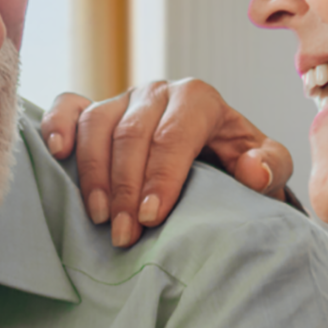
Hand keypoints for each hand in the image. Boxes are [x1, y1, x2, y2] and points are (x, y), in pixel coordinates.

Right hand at [41, 80, 293, 246]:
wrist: (214, 157)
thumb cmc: (237, 165)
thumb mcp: (268, 167)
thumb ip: (271, 166)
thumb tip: (252, 170)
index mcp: (198, 99)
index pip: (174, 134)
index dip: (161, 176)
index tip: (153, 218)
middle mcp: (157, 92)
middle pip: (131, 133)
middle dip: (126, 189)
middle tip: (125, 235)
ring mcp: (122, 99)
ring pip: (97, 124)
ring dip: (93, 174)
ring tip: (98, 217)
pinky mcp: (94, 110)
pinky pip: (69, 107)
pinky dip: (58, 126)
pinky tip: (57, 154)